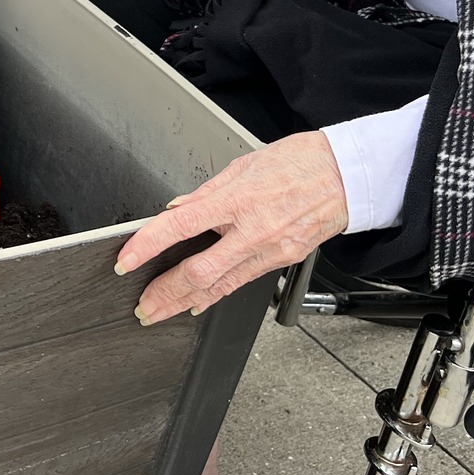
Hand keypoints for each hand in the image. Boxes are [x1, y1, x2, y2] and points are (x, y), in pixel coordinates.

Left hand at [115, 131, 347, 324]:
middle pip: (199, 271)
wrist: (347, 175)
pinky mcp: (283, 260)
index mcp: (238, 200)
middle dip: (166, 293)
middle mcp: (254, 230)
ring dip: (186, 302)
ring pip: (220, 285)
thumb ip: (206, 192)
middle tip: (142, 305)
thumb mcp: (244, 164)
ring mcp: (271, 250)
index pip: (181, 226)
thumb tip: (177, 209)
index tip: (126, 261)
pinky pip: (242, 283)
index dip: (148, 246)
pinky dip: (217, 295)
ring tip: (161, 312)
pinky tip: (198, 304)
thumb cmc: (301, 162)